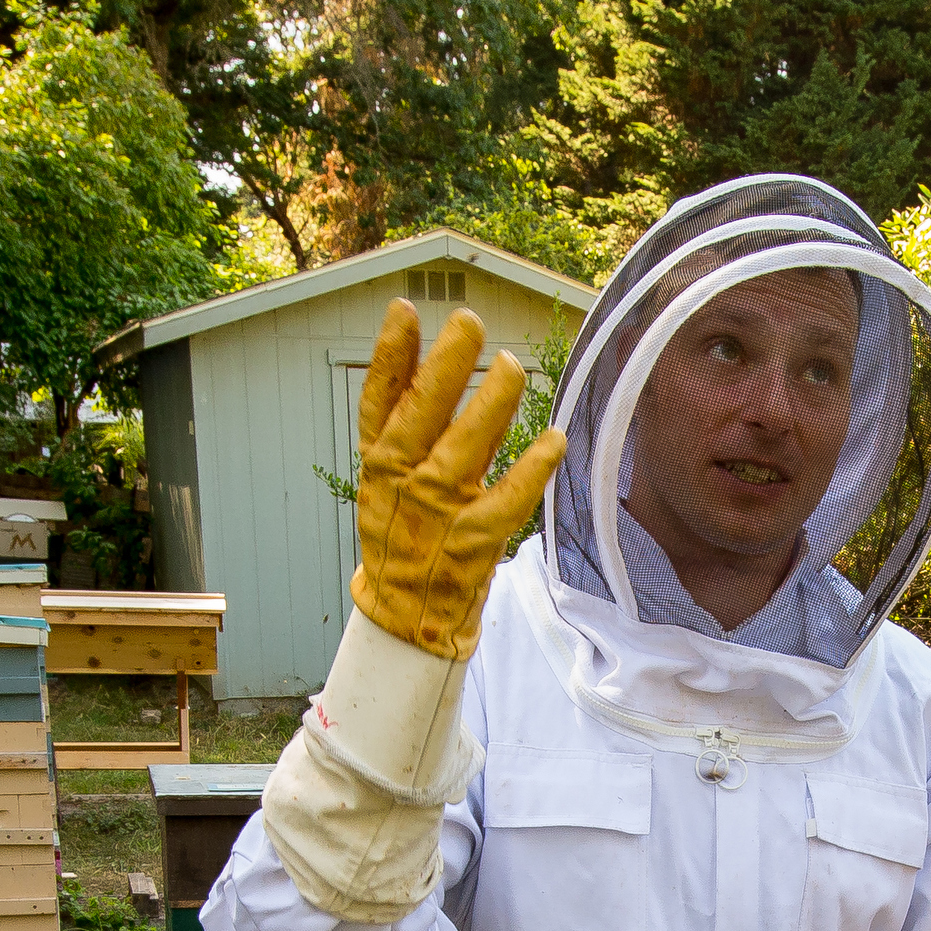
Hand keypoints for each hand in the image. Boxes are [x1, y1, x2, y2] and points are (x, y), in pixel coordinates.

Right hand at [349, 299, 570, 657]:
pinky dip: (529, 472)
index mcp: (377, 465)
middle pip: (421, 417)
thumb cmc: (407, 538)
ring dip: (488, 407)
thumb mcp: (394, 480)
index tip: (405, 310)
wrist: (406, 620)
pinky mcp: (470, 549)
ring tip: (511, 365)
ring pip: (461, 453)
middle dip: (445, 367)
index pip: (379, 402)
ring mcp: (434, 518)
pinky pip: (504, 504)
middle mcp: (400, 486)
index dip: (390, 356)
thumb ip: (414, 426)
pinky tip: (553, 439)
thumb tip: (433, 356)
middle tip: (470, 323)